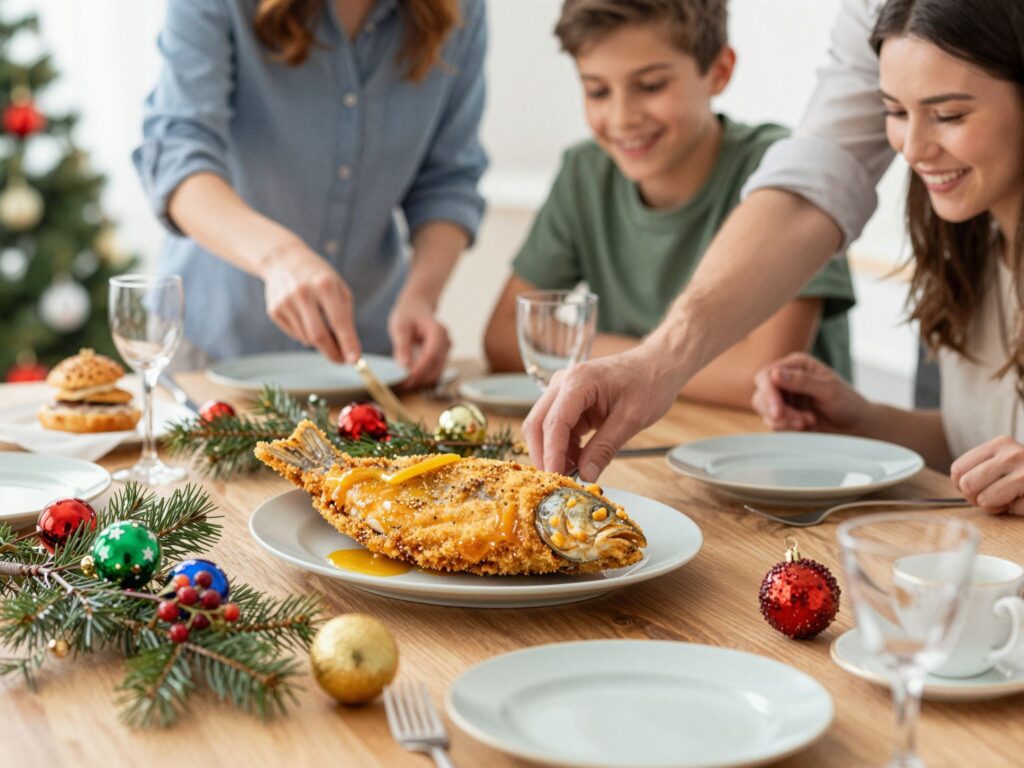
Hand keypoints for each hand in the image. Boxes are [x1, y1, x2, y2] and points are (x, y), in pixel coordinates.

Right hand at [259, 241, 361, 363]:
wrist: (284, 260)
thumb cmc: (320, 278)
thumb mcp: (339, 289)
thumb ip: (345, 318)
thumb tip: (348, 351)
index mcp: (325, 285)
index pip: (338, 321)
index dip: (347, 343)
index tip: (354, 360)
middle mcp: (303, 293)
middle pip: (318, 336)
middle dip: (332, 353)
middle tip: (341, 360)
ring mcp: (285, 302)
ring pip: (306, 338)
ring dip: (318, 341)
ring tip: (320, 323)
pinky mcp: (274, 310)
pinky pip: (294, 334)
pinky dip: (304, 333)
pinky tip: (304, 316)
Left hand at [388, 293, 449, 387]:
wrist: (417, 307)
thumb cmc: (408, 314)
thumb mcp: (400, 327)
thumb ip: (402, 346)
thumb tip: (404, 367)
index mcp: (438, 331)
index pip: (431, 356)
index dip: (419, 371)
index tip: (405, 380)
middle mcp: (446, 342)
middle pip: (435, 367)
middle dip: (419, 379)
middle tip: (400, 385)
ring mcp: (446, 351)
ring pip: (436, 372)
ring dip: (421, 380)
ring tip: (402, 383)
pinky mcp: (442, 357)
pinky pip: (434, 371)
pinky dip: (422, 377)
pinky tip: (409, 379)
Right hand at [522, 343, 684, 480]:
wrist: (657, 366)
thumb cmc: (649, 383)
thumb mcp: (631, 419)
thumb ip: (605, 448)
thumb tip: (586, 474)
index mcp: (578, 381)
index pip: (554, 423)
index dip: (551, 454)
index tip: (555, 478)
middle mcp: (563, 383)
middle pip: (537, 424)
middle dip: (544, 455)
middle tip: (559, 481)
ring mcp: (563, 391)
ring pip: (543, 428)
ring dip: (554, 452)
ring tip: (575, 472)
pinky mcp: (569, 402)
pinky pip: (557, 428)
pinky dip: (563, 447)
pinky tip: (579, 460)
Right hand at [751, 352, 869, 431]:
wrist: (856, 427)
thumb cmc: (848, 403)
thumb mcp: (828, 389)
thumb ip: (801, 381)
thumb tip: (774, 374)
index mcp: (796, 365)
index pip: (766, 375)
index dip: (768, 393)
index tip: (777, 411)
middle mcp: (785, 379)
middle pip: (761, 395)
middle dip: (777, 411)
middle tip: (800, 423)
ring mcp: (783, 399)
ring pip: (764, 411)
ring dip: (784, 421)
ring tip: (808, 423)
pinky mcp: (784, 416)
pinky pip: (772, 424)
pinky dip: (787, 428)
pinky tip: (807, 427)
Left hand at [951, 436, 1023, 514]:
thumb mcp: (1004, 462)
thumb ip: (980, 469)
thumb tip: (959, 485)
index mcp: (1000, 444)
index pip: (958, 469)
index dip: (962, 486)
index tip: (977, 488)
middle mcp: (1013, 454)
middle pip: (967, 485)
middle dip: (976, 498)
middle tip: (993, 498)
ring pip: (985, 500)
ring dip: (995, 507)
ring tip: (1010, 499)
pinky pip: (1012, 510)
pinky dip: (1017, 511)